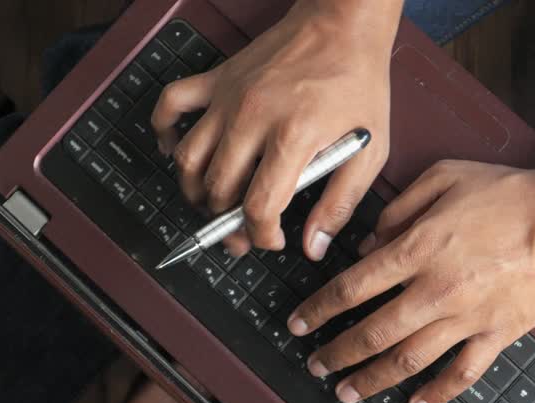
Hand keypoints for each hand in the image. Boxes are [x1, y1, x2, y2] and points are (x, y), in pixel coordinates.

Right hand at [151, 0, 399, 258]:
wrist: (342, 24)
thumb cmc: (358, 83)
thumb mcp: (369, 150)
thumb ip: (340, 202)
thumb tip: (314, 246)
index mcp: (292, 137)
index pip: (257, 206)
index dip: (260, 235)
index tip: (271, 240)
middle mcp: (252, 117)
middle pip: (219, 189)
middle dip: (227, 223)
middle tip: (241, 234)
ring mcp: (229, 97)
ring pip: (189, 158)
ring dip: (196, 191)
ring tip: (214, 204)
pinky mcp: (217, 78)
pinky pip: (171, 105)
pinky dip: (165, 132)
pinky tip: (177, 151)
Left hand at [288, 161, 534, 402]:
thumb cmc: (512, 192)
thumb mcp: (444, 176)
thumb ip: (399, 208)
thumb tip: (368, 242)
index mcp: (417, 249)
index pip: (351, 288)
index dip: (318, 309)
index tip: (299, 324)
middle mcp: (435, 290)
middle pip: (370, 332)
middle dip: (335, 354)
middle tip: (315, 365)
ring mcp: (467, 317)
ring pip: (407, 360)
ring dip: (371, 380)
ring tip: (347, 392)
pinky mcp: (498, 334)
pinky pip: (461, 374)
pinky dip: (436, 395)